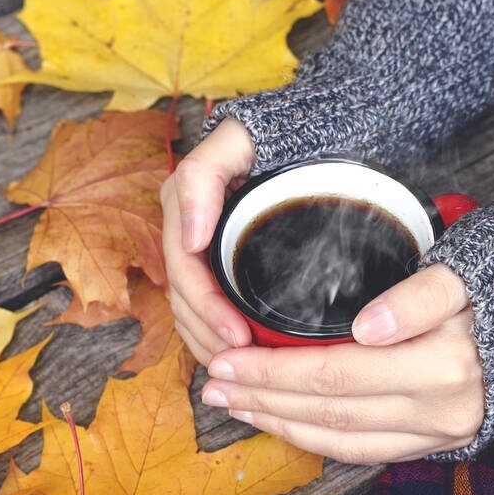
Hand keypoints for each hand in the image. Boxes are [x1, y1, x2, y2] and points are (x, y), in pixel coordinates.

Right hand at [161, 119, 255, 364]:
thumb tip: (189, 236)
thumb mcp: (236, 141)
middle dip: (208, 336)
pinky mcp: (219, 259)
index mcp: (184, 205)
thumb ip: (202, 176)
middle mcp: (185, 228)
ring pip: (189, 310)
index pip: (185, 272)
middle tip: (243, 365)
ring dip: (209, 343)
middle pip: (183, 299)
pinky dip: (214, 335)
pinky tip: (236, 355)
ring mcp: (201, 246)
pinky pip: (204, 306)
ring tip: (241, 370)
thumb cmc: (278, 131)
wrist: (309, 124)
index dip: (207, 310)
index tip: (238, 336)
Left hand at [200, 264, 484, 463]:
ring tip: (235, 406)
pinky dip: (315, 441)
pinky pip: (363, 452)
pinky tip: (282, 423)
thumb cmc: (491, 286)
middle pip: (330, 411)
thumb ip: (418, 296)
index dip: (274, 372)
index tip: (227, 360)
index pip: (335, 374)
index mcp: (444, 366)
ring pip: (341, 440)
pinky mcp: (436, 445)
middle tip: (214, 385)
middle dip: (264, 400)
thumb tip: (367, 328)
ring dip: (280, 425)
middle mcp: (442, 412)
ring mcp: (440, 435)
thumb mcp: (462, 273)